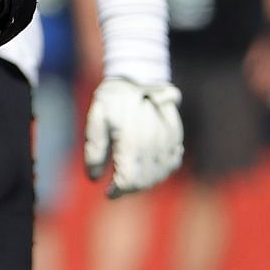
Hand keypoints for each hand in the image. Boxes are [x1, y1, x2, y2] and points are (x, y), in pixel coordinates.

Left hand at [83, 78, 182, 195]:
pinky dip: (161, 170)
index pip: (128, 181)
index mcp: (130, 141)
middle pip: (144, 181)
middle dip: (129, 188)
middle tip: (117, 185)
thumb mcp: (96, 121)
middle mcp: (151, 143)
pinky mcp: (176, 137)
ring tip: (131, 175)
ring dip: (145, 181)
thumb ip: (94, 150)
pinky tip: (148, 166)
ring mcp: (167, 140)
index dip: (117, 192)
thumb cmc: (112, 100)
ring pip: (160, 174)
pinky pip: (172, 162)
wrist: (138, 77)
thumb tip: (94, 178)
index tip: (108, 192)